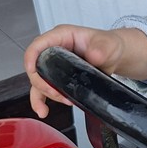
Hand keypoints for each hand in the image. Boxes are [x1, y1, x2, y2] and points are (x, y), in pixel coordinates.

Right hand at [23, 25, 146, 117]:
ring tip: (58, 104)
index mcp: (61, 36)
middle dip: (43, 83)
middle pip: (36, 67)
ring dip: (45, 95)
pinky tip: (43, 111)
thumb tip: (94, 55)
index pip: (39, 44)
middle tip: (58, 94)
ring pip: (39, 81)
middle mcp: (53, 50)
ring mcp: (54, 65)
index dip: (31, 57)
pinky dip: (41, 102)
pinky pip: (43, 90)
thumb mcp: (108, 43)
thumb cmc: (109, 45)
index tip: (33, 71)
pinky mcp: (57, 78)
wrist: (115, 56)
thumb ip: (102, 48)